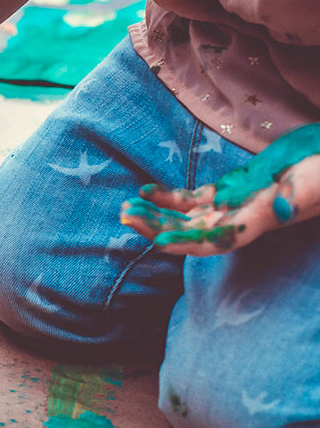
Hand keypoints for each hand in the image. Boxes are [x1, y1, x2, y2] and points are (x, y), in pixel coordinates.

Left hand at [121, 141, 319, 255]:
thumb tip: (282, 211)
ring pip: (185, 217)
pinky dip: (167, 196)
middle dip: (157, 228)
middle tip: (126, 217)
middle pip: (190, 232)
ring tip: (126, 208)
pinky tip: (144, 191)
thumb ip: (297, 198)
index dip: (187, 244)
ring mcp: (232, 205)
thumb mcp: (313, 183)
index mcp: (259, 219)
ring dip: (155, 214)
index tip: (157, 242)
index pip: (216, 242)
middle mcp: (240, 218)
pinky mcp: (229, 189)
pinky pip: (192, 198)